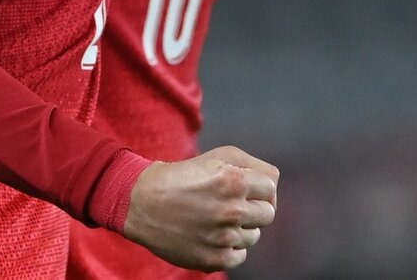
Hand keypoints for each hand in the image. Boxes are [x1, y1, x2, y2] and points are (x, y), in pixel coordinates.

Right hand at [122, 145, 279, 270]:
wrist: (143, 202)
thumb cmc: (185, 175)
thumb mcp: (219, 156)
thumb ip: (254, 166)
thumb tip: (273, 185)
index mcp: (234, 181)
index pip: (271, 188)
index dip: (258, 187)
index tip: (244, 189)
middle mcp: (231, 210)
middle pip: (268, 214)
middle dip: (253, 208)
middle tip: (232, 205)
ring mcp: (222, 238)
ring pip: (254, 236)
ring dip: (241, 228)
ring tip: (218, 219)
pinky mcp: (212, 259)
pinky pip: (239, 256)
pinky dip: (230, 247)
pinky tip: (214, 235)